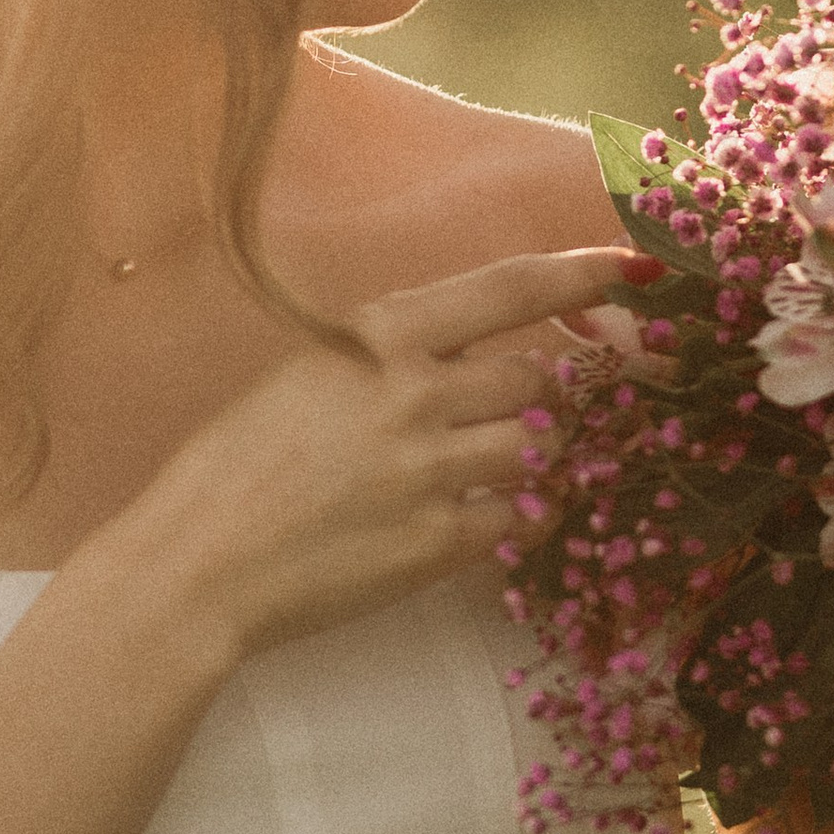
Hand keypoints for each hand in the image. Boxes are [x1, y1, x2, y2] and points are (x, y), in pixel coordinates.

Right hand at [97, 246, 656, 657]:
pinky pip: (517, 520)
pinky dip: (505, 521)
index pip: (510, 287)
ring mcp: (432, 470)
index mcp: (376, 337)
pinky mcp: (439, 543)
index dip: (585, 271)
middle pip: (540, 375)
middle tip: (517, 415)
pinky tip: (459, 524)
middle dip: (544, 395)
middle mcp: (414, 393)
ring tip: (474, 475)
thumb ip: (385, 357)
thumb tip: (463, 351)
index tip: (637, 267)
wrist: (196, 566)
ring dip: (526, 460)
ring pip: (540, 448)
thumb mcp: (303, 377)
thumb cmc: (230, 468)